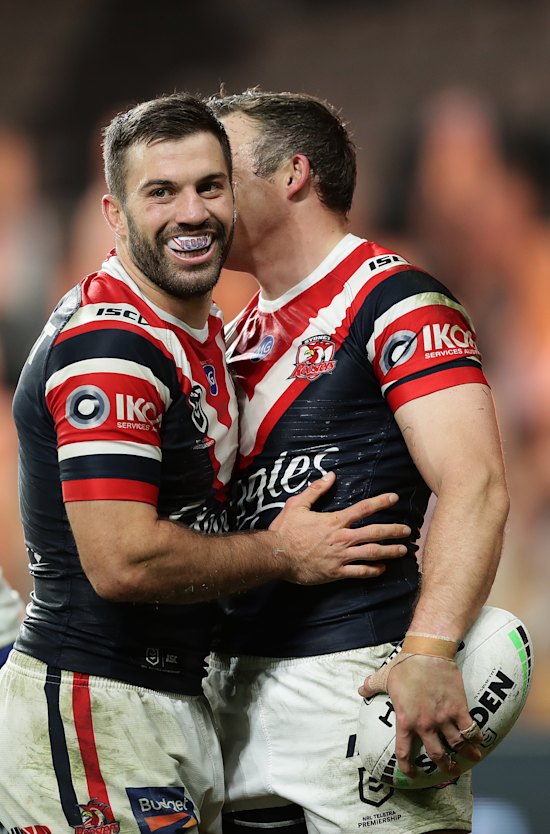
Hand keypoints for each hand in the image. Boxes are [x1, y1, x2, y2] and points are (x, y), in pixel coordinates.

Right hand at [269, 471, 409, 584]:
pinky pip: (359, 572)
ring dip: (390, 551)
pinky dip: (373, 571)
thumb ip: (315, 491)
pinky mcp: (336, 572)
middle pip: (374, 532)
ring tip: (404, 550)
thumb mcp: (297, 505)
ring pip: (372, 553)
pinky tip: (382, 569)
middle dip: (394, 531)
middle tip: (408, 530)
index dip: (380, 502)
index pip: (363, 508)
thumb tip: (330, 476)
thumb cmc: (285, 530)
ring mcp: (341, 556)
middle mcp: (342, 538)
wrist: (277, 556)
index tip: (394, 498)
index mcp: (335, 521)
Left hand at [359, 653, 482, 778]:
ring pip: (458, 744)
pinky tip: (479, 740)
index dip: (407, 766)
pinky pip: (471, 728)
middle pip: (437, 754)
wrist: (428, 653)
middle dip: (444, 766)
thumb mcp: (384, 677)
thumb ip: (372, 686)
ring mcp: (444, 718)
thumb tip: (361, 690)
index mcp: (405, 720)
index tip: (411, 774)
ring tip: (472, 759)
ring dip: (466, 754)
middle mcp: (425, 724)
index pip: (404, 751)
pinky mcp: (459, 708)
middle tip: (449, 770)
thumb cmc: (405, 665)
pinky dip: (476, 737)